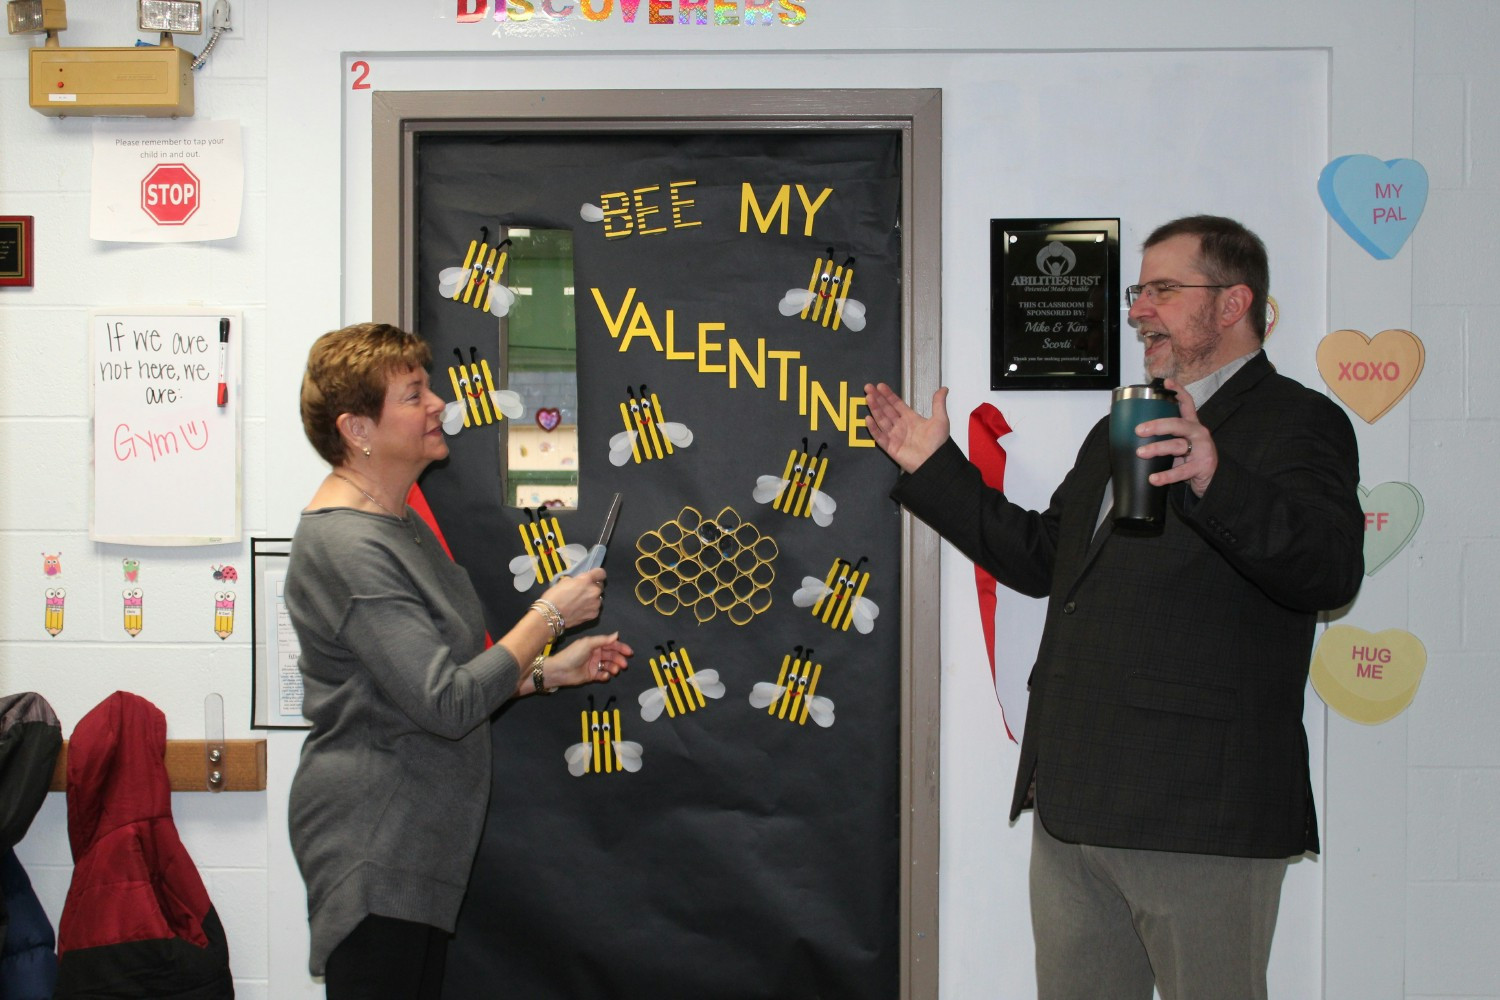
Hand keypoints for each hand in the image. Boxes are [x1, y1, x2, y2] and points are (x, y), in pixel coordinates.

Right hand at [538, 568, 605, 629]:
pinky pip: (595, 609)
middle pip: (599, 586)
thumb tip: (580, 582)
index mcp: (587, 580)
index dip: (597, 575)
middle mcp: (594, 591)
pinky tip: (580, 610)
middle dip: (592, 588)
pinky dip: (590, 608)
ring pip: (598, 598)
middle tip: (582, 592)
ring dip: (592, 599)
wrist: (551, 615)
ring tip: (580, 603)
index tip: (593, 577)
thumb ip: (576, 580)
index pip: (601, 573)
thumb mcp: (564, 581)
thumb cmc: (554, 596)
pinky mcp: (594, 615)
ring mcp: (596, 604)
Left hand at [545, 632, 632, 687]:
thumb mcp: (588, 644)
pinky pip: (602, 675)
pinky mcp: (592, 675)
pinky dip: (605, 675)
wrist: (560, 670)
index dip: (621, 648)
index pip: (611, 645)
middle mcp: (595, 654)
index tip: (629, 652)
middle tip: (624, 664)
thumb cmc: (572, 654)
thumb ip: (603, 640)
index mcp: (594, 645)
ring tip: (615, 671)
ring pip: (609, 665)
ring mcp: (594, 664)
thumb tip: (617, 634)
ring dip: (614, 667)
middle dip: (619, 659)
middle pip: (612, 655)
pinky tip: (605, 675)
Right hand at [863, 382, 949, 473]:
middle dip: (877, 398)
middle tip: (869, 388)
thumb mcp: (940, 419)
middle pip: (886, 410)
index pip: (896, 404)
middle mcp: (901, 427)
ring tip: (868, 398)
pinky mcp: (891, 447)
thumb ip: (938, 403)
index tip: (880, 386)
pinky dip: (873, 428)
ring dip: (874, 409)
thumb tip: (944, 389)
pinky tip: (868, 418)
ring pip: (881, 420)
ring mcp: (895, 436)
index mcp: (911, 419)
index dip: (888, 395)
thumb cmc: (939, 444)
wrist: (936, 461)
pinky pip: (879, 436)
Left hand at [1135, 377, 1217, 496]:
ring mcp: (1203, 449)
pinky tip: (1153, 479)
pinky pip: (1181, 471)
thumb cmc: (1192, 460)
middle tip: (1139, 430)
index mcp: (1192, 426)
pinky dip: (1166, 476)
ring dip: (1157, 448)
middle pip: (1178, 424)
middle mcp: (1199, 434)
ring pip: (1177, 445)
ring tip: (1141, 453)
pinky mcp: (1203, 466)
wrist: (1213, 481)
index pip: (1187, 404)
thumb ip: (1167, 437)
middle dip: (1157, 425)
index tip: (1166, 382)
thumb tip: (1136, 435)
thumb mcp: (1182, 444)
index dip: (1178, 391)